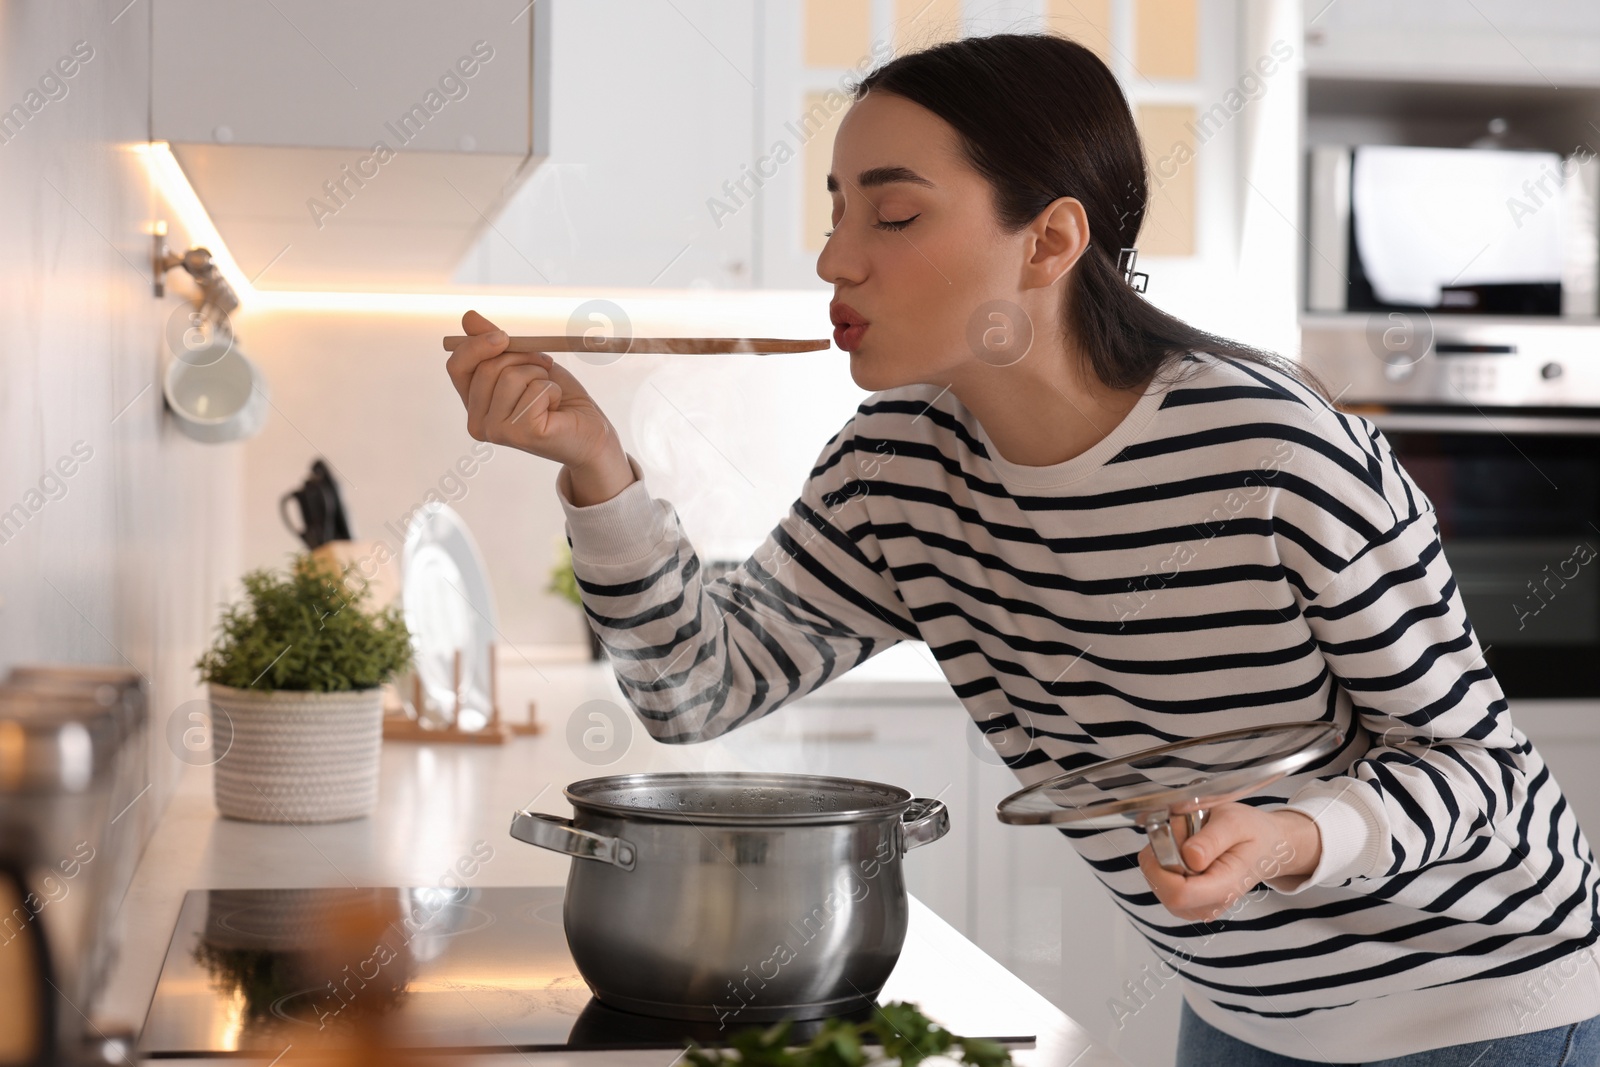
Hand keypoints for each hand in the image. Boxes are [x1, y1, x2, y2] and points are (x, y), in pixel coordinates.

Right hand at [445, 311, 633, 501]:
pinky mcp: (520, 434)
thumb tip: (468, 317)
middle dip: (522, 358)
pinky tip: (555, 408)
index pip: (457, 366)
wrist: (589, 430)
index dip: (477, 345)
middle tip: (545, 370)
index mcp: (474, 404)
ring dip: (539, 376)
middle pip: (487, 367)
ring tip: (550, 394)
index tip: (503, 336)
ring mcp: (497, 431)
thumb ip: (495, 345)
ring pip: (510, 376)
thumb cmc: (558, 399)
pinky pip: (535, 390)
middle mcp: (478, 423)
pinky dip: (552, 391)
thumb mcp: (525, 363)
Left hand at [1138, 804, 1320, 921]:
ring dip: (1161, 860)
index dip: (1161, 866)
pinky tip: (1183, 853)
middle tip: (1181, 834)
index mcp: (1224, 887)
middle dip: (1160, 858)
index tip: (1168, 838)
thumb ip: (1211, 840)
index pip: (1178, 894)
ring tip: (1187, 842)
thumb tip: (1189, 857)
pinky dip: (1164, 865)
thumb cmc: (1252, 832)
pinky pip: (1161, 885)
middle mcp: (1210, 905)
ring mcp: (1198, 907)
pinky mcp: (1189, 903)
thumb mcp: (1234, 822)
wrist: (1267, 846)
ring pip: (1158, 887)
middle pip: (1163, 890)